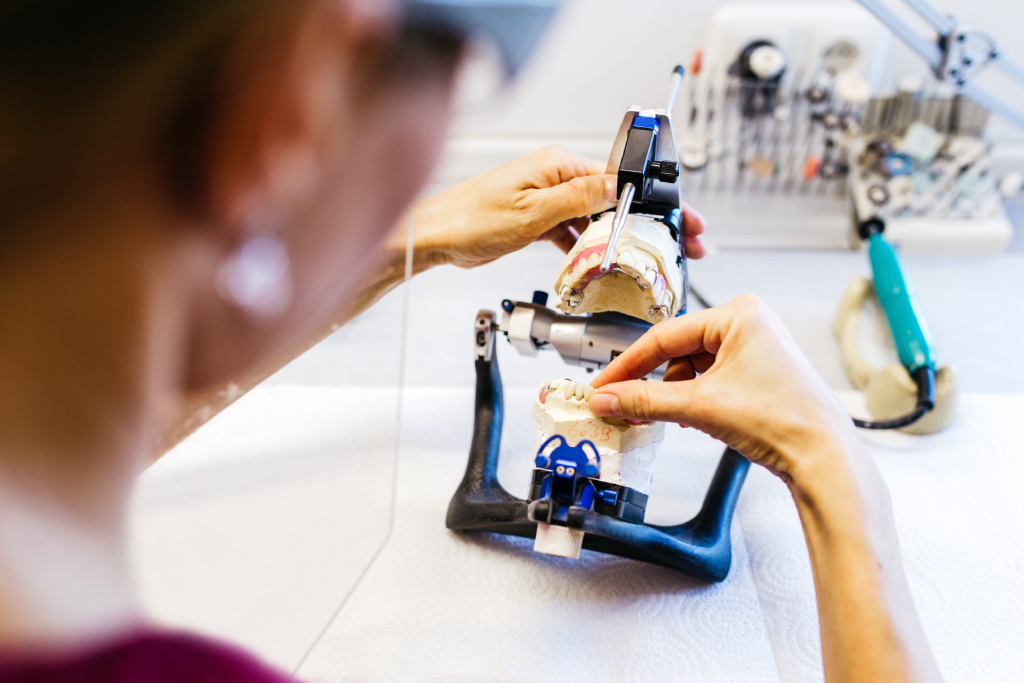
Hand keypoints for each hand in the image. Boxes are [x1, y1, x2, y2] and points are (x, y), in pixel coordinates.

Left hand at [407, 145, 706, 268]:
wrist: (437, 236)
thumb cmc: (470, 217)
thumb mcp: (533, 211)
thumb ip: (579, 199)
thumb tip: (618, 187)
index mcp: (559, 165)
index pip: (620, 180)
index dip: (654, 202)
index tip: (678, 220)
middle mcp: (556, 177)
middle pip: (614, 199)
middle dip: (645, 222)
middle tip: (674, 243)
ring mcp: (548, 198)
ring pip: (595, 218)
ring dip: (614, 238)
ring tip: (640, 259)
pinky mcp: (539, 218)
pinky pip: (574, 232)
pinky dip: (586, 247)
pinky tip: (596, 263)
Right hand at [587, 295, 857, 480]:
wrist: (824, 458)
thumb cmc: (784, 421)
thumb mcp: (700, 407)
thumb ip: (644, 400)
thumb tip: (606, 398)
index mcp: (740, 314)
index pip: (665, 335)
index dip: (627, 364)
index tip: (602, 385)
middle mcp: (750, 323)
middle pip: (677, 351)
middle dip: (651, 382)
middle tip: (621, 405)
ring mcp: (756, 348)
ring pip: (691, 367)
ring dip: (673, 394)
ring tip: (666, 418)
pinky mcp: (758, 373)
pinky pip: (710, 379)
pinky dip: (693, 399)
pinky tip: (690, 419)